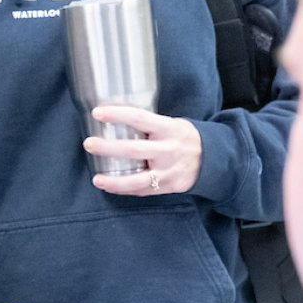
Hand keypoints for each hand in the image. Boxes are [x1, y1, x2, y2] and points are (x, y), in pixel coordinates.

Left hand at [83, 105, 202, 196]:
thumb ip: (149, 125)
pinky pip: (143, 190)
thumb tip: (114, 120)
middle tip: (88, 143)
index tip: (97, 113)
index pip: (140, 118)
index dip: (117, 114)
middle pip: (133, 150)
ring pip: (138, 179)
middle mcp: (168, 150)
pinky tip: (110, 186)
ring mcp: (169, 171)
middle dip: (108, 148)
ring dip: (114, 181)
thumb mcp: (172, 124)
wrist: (213, 159)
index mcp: (168, 128)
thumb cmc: (183, 137)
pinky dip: (124, 190)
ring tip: (96, 179)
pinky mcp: (169, 186)